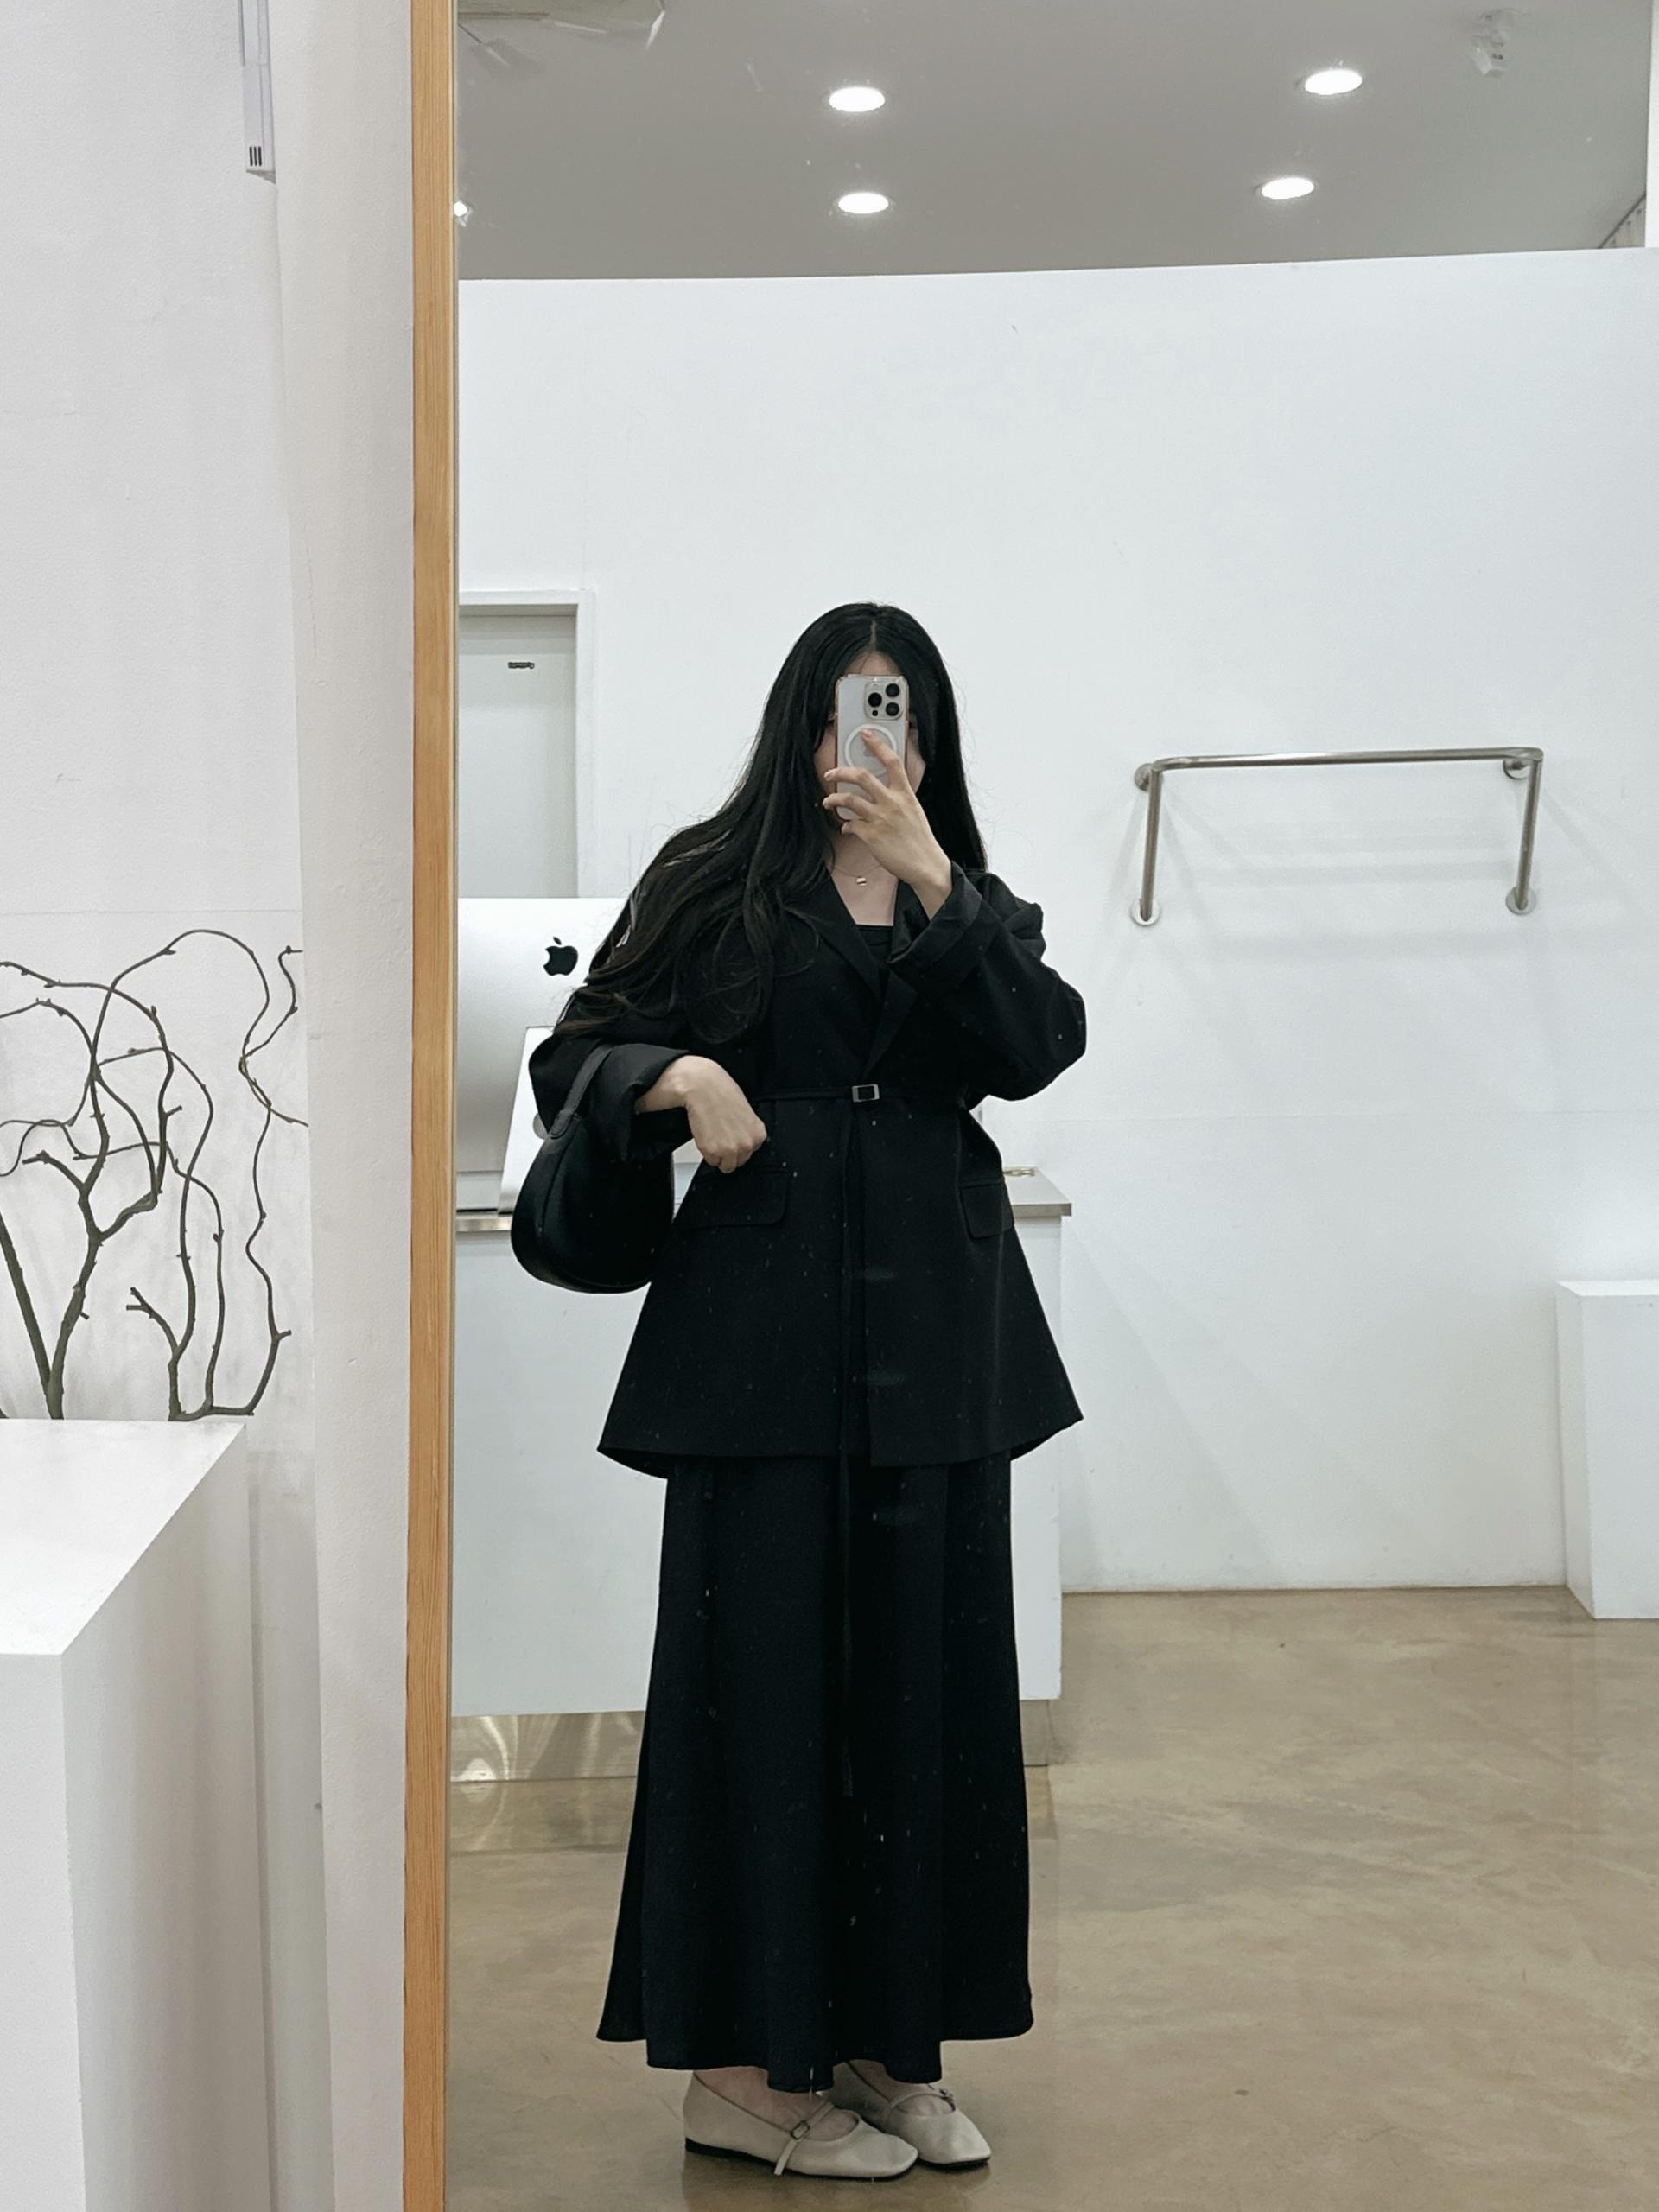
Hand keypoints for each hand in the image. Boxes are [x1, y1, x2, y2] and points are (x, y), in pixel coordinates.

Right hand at [652, 1055, 769, 1172]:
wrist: (703, 1087)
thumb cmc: (721, 1093)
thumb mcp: (746, 1113)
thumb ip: (747, 1131)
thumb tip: (743, 1141)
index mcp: (758, 1134)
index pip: (750, 1153)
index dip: (738, 1144)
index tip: (730, 1134)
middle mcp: (748, 1144)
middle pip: (739, 1162)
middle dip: (728, 1152)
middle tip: (720, 1134)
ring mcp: (731, 1149)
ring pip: (725, 1166)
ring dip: (718, 1154)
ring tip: (713, 1134)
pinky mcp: (713, 1151)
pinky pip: (710, 1161)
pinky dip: (706, 1151)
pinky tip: (706, 1133)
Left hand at [821, 729, 952, 902]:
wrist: (926, 865)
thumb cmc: (921, 841)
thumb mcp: (915, 811)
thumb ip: (899, 799)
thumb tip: (882, 795)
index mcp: (905, 794)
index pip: (892, 761)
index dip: (877, 744)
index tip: (866, 734)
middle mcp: (892, 802)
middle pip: (861, 776)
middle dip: (841, 771)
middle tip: (831, 773)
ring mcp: (880, 818)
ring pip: (848, 799)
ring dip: (833, 799)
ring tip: (829, 801)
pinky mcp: (871, 836)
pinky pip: (850, 825)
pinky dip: (845, 826)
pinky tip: (847, 828)